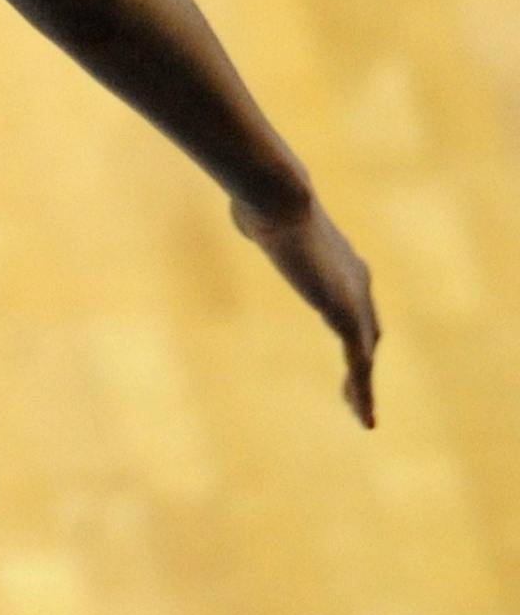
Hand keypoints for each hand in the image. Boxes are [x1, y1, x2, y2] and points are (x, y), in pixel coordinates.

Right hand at [233, 190, 380, 426]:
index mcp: (340, 259)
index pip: (356, 302)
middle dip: (364, 362)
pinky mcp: (348, 315)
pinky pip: (360, 363)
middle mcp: (357, 279)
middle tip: (356, 393)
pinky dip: (364, 391)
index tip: (350, 352)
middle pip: (370, 330)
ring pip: (366, 352)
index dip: (356, 330)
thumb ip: (263, 226)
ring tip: (363, 416)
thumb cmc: (264, 199)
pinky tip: (363, 416)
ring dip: (364, 384)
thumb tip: (244, 215)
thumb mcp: (263, 216)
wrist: (279, 198)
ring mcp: (356, 298)